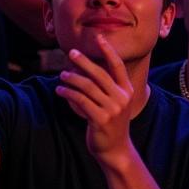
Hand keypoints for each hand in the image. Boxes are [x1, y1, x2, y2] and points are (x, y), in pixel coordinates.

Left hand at [56, 36, 135, 167]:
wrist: (115, 150)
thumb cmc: (112, 124)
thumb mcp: (116, 103)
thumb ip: (107, 88)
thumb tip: (87, 69)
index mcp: (127, 90)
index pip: (117, 65)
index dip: (108, 50)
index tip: (99, 37)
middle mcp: (122, 97)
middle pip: (100, 73)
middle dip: (84, 61)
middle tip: (71, 53)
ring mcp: (112, 108)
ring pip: (88, 87)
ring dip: (72, 79)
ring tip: (61, 75)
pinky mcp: (100, 119)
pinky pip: (81, 101)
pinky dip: (68, 94)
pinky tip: (60, 91)